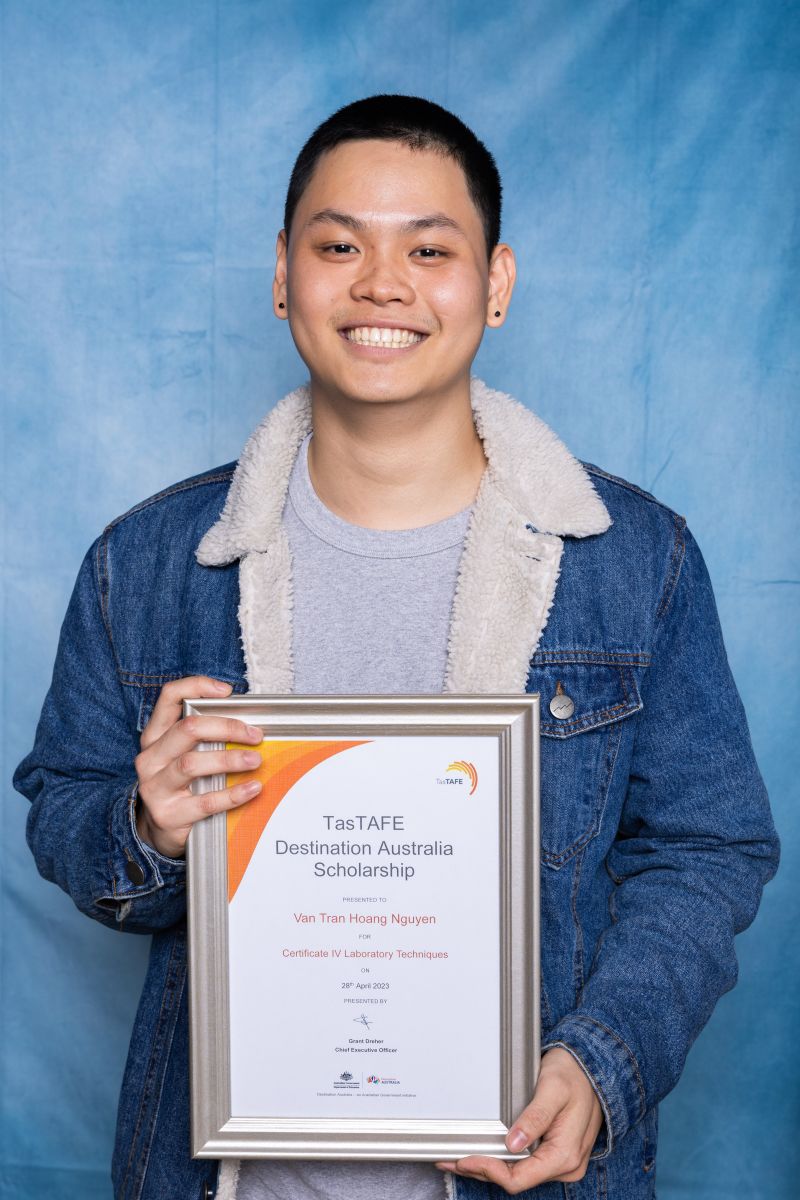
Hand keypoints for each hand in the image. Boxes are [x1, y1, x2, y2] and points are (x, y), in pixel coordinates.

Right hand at [134, 676, 263, 857]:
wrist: (159, 829)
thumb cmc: (179, 783)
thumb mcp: (181, 754)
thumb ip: (203, 735)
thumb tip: (247, 721)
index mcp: (155, 736)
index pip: (169, 697)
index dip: (198, 687)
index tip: (227, 691)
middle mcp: (151, 758)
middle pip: (187, 729)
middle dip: (226, 727)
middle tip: (254, 735)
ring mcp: (156, 787)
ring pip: (191, 764)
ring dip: (229, 759)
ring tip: (255, 760)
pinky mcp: (169, 814)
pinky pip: (205, 801)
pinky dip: (233, 794)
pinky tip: (252, 788)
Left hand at [436, 1047, 602, 1193]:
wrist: (592, 1069)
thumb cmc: (574, 1076)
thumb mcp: (553, 1089)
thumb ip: (535, 1117)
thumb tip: (513, 1144)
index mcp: (565, 1154)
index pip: (519, 1178)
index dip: (488, 1170)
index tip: (464, 1159)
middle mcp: (565, 1165)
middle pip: (515, 1180)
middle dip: (482, 1170)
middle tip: (450, 1160)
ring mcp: (560, 1162)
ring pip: (518, 1174)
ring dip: (489, 1167)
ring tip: (459, 1157)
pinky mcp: (555, 1155)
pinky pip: (525, 1165)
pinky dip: (502, 1161)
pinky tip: (484, 1152)